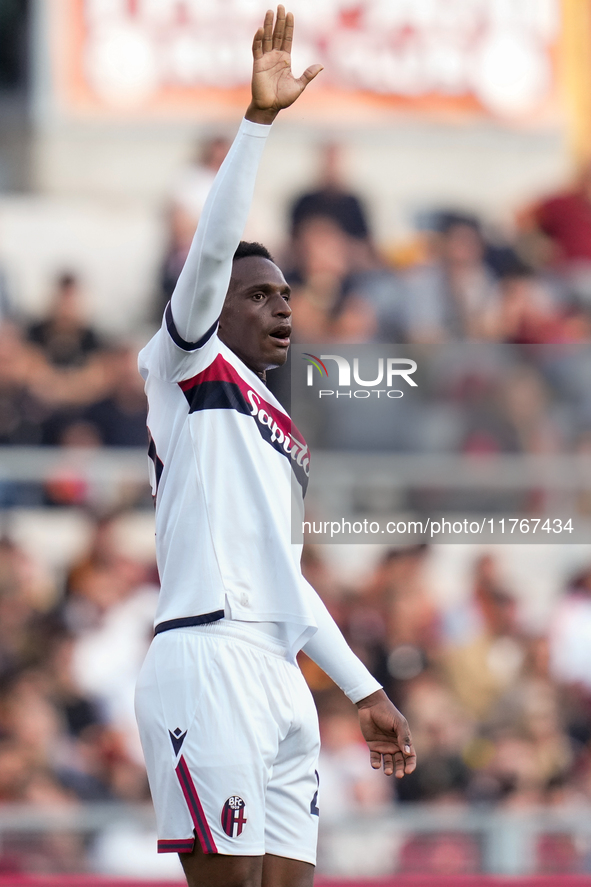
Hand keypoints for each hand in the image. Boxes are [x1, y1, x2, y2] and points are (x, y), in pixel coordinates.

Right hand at [246, 5, 322, 124]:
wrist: (270, 108)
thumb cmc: (283, 99)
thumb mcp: (299, 86)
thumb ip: (308, 75)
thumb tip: (321, 66)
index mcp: (285, 59)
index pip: (287, 39)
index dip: (288, 27)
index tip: (290, 13)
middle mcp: (275, 56)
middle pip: (277, 34)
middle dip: (279, 21)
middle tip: (280, 6)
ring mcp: (265, 59)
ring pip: (267, 38)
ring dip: (268, 25)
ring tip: (270, 12)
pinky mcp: (257, 64)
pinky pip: (257, 49)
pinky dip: (258, 39)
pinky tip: (261, 29)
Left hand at [356, 689, 415, 777]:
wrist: (371, 705)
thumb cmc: (388, 712)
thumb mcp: (398, 723)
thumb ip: (403, 737)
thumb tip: (408, 753)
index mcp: (403, 740)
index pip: (410, 756)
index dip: (410, 764)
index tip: (408, 771)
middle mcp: (395, 745)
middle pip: (399, 762)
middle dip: (400, 769)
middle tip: (398, 775)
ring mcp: (384, 746)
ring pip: (388, 762)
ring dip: (388, 768)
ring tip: (387, 771)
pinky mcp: (373, 746)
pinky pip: (375, 758)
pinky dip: (375, 763)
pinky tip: (376, 765)